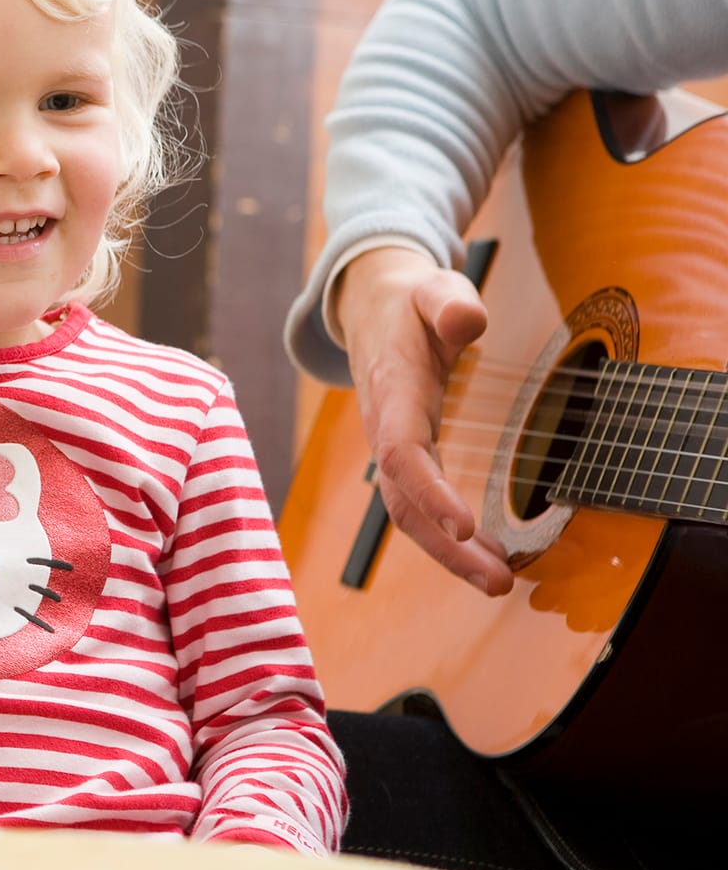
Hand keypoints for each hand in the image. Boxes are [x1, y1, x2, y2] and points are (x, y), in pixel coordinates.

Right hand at [335, 246, 511, 594]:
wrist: (371, 306)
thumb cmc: (410, 300)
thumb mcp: (433, 288)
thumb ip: (449, 303)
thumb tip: (470, 321)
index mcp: (392, 391)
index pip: (402, 452)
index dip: (429, 492)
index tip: (464, 526)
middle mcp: (384, 428)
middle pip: (402, 502)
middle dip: (445, 548)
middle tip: (499, 580)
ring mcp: (391, 446)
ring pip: (406, 513)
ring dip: (449, 554)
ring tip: (499, 580)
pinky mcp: (406, 455)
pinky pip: (419, 506)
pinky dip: (449, 538)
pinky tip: (486, 556)